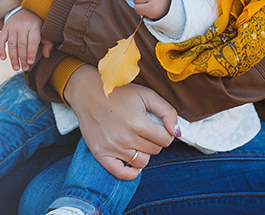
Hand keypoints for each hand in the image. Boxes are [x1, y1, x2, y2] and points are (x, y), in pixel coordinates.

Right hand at [0, 8, 51, 70]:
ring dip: (13, 58)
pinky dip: (0, 49)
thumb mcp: (45, 30)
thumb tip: (46, 55)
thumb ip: (48, 43)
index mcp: (34, 26)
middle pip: (21, 45)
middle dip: (22, 58)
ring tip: (16, 67)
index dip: (31, 52)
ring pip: (11, 44)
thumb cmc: (38, 23)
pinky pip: (0, 40)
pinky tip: (3, 58)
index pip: (32, 41)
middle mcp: (22, 26)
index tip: (31, 62)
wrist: (26, 9)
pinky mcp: (5, 28)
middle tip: (25, 68)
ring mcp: (12, 27)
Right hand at [63, 65, 178, 179]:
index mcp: (139, 123)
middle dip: (154, 141)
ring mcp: (112, 147)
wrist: (87, 92)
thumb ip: (167, 111)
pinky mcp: (100, 153)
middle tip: (144, 130)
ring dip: (143, 152)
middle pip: (155, 150)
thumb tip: (177, 132)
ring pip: (142, 162)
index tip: (158, 127)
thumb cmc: (118, 93)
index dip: (165, 133)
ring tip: (136, 140)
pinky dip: (130, 172)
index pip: (166, 140)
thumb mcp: (147, 94)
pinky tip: (133, 162)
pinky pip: (120, 173)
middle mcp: (126, 138)